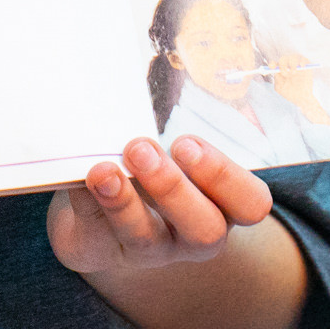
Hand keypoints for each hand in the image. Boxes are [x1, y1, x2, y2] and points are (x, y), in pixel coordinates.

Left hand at [48, 135, 275, 279]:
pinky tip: (79, 180)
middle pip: (204, 230)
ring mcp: (149, 251)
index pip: (250, 204)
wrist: (97, 206)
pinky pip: (95, 236)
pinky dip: (85, 203)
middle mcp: (192, 234)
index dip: (225, 177)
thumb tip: (161, 76)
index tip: (187, 141)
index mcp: (222, 204)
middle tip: (141, 149)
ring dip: (124, 201)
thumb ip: (175, 122)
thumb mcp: (173, 147)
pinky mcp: (101, 252)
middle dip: (173, 188)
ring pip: (146, 240)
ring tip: (103, 170)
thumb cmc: (150, 164)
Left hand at [264, 52, 329, 127]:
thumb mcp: (280, 89)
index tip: (272, 68)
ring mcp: (297, 66)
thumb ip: (276, 80)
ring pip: (293, 57)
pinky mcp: (306, 67)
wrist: (304, 100)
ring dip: (292, 63)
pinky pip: (304, 59)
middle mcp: (288, 67)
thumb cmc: (291, 94)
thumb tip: (271, 72)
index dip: (272, 64)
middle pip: (283, 58)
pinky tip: (301, 68)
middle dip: (283, 64)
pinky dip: (301, 61)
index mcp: (280, 71)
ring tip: (294, 73)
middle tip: (286, 73)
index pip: (274, 63)